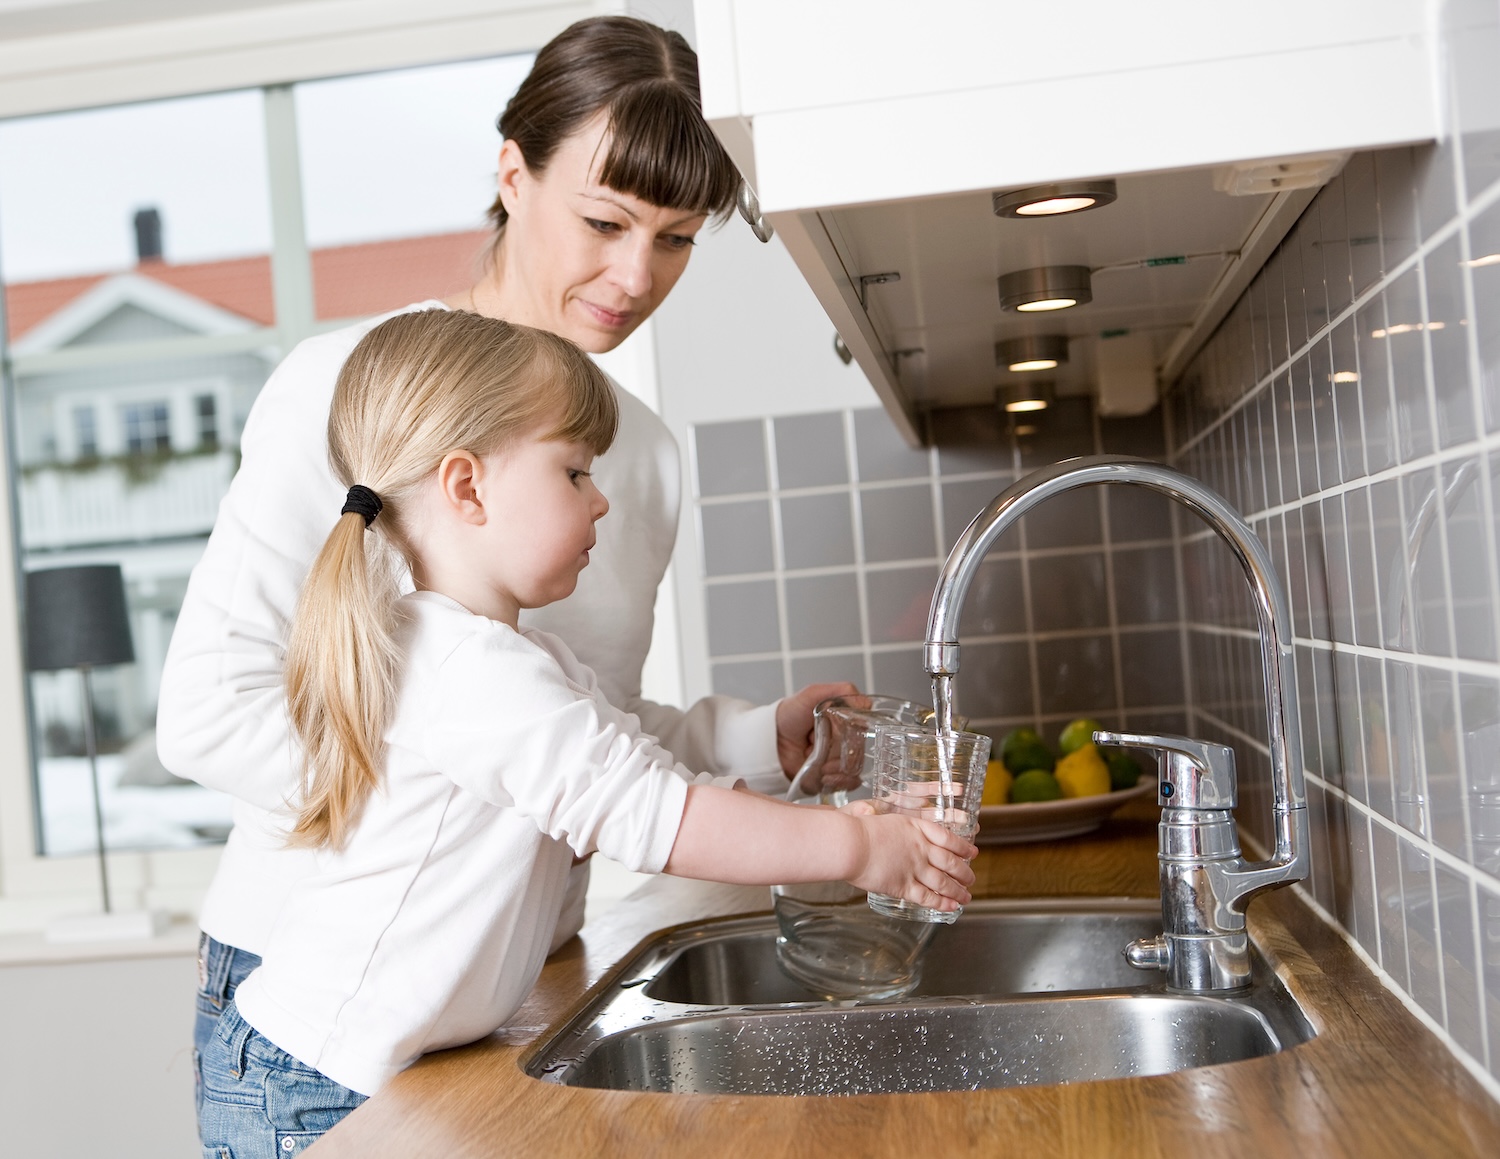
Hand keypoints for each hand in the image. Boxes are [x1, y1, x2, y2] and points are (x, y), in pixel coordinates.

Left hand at [775, 681, 858, 780]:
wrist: (769, 739)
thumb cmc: (789, 714)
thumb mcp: (813, 694)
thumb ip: (841, 692)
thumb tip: (866, 704)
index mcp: (845, 721)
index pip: (863, 729)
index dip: (853, 732)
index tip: (841, 731)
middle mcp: (845, 740)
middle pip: (858, 750)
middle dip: (840, 750)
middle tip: (821, 745)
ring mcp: (839, 760)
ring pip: (853, 767)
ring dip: (838, 767)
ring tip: (820, 763)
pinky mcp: (832, 776)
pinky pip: (849, 783)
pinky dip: (841, 781)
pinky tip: (826, 776)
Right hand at [843, 807, 976, 912]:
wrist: (851, 845)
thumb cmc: (861, 830)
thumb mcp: (887, 821)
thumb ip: (901, 830)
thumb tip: (903, 836)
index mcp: (917, 829)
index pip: (948, 838)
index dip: (963, 847)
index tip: (972, 853)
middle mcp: (921, 849)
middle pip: (950, 862)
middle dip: (964, 873)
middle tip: (971, 879)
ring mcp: (914, 869)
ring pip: (943, 882)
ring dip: (958, 891)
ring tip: (966, 897)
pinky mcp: (904, 886)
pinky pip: (928, 897)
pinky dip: (942, 903)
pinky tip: (952, 907)